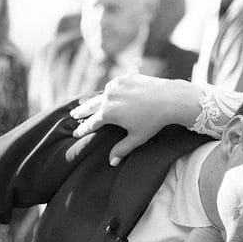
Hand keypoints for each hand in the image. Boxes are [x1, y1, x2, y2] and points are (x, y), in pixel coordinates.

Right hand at [71, 73, 202, 164]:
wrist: (169, 98)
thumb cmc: (153, 121)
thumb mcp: (136, 138)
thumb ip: (122, 149)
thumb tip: (111, 163)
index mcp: (108, 113)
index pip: (91, 123)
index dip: (83, 130)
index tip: (75, 133)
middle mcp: (108, 97)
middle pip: (91, 106)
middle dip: (82, 111)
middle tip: (73, 115)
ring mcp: (116, 86)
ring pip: (101, 95)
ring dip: (94, 100)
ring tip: (88, 104)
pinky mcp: (125, 78)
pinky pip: (113, 86)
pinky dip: (108, 92)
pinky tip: (107, 94)